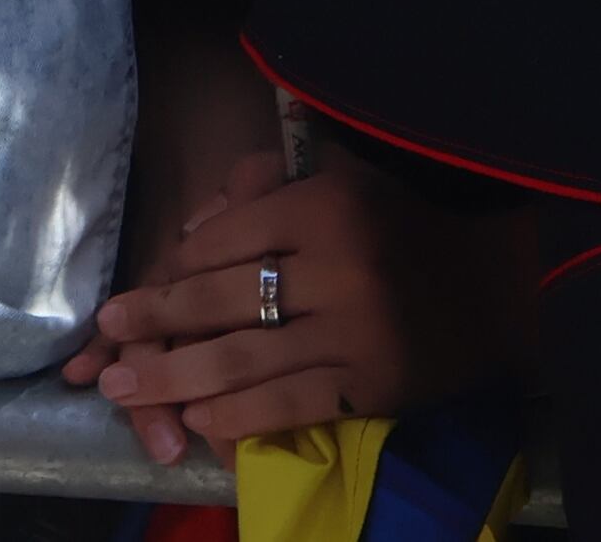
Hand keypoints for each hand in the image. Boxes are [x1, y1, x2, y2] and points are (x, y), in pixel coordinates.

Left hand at [65, 149, 508, 457]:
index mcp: (324, 204)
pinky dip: (237, 415)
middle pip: (221, 299)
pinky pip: (289, 404)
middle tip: (106, 336)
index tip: (133, 291)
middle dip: (153, 322)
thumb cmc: (398, 224)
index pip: (222, 240)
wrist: (494, 282)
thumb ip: (260, 191)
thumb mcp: (334, 181)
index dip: (171, 271)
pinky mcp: (373, 386)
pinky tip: (198, 420)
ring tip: (126, 391)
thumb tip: (187, 233)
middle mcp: (338, 266)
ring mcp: (356, 333)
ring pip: (245, 359)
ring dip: (175, 377)